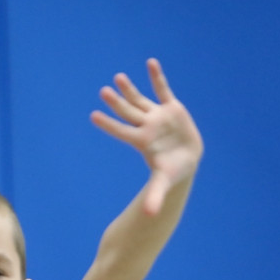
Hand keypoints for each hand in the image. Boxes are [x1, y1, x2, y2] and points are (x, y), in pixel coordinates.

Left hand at [91, 58, 202, 214]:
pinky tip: (150, 63)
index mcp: (141, 141)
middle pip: (128, 112)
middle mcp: (146, 126)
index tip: (93, 116)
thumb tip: (149, 216)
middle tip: (102, 92)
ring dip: (130, 89)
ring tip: (117, 77)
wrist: (186, 160)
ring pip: (141, 100)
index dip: (109, 125)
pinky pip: (163, 90)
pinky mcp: (172, 108)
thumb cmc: (171, 172)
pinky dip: (157, 77)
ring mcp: (158, 116)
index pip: (121, 132)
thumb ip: (155, 197)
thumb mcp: (164, 183)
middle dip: (116, 103)